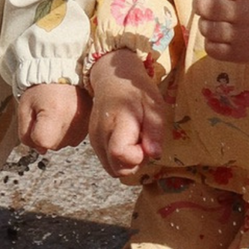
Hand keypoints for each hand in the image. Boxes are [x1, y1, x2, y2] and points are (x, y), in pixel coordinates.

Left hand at [18, 83, 89, 151]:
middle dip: (46, 136)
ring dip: (58, 135)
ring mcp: (84, 123)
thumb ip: (25, 133)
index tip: (36, 120)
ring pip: (65, 144)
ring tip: (57, 114)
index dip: (34, 135)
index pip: (42, 142)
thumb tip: (40, 150)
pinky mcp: (90, 123)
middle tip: (46, 115)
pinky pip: (75, 139)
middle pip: (53, 145)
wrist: (63, 73)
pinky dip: (68, 132)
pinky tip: (66, 117)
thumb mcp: (24, 108)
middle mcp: (72, 120)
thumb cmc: (40, 90)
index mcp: (54, 113)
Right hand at [87, 49, 169, 176]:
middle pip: (117, 169)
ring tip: (136, 140)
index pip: (121, 154)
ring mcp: (95, 140)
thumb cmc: (136, 90)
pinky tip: (127, 141)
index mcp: (117, 123)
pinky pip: (109, 162)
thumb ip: (154, 131)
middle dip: (136, 162)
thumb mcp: (153, 106)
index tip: (147, 142)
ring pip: (113, 169)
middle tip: (144, 142)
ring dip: (128, 161)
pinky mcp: (94, 143)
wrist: (112, 79)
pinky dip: (120, 158)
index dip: (138, 156)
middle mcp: (100, 135)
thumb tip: (155, 154)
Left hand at [194, 0, 248, 66]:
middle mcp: (245, 12)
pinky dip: (210, 41)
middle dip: (200, 4)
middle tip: (206, 5)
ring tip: (213, 20)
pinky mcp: (239, 54)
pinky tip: (219, 35)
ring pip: (205, 28)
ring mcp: (242, 36)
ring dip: (204, 23)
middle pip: (204, 6)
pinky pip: (211, 48)